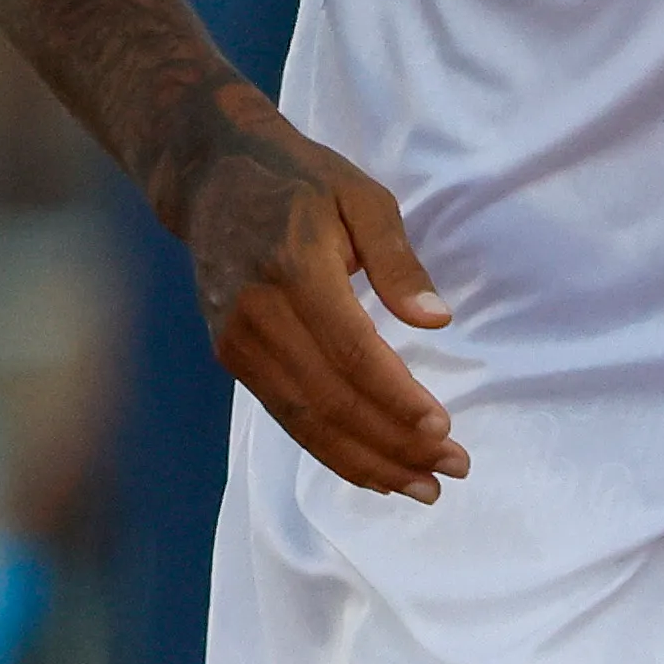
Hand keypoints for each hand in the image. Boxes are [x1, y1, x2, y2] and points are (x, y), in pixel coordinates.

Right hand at [167, 90, 464, 500]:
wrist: (210, 176)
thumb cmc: (299, 180)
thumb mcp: (359, 195)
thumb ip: (397, 259)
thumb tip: (436, 320)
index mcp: (294, 267)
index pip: (351, 352)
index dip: (397, 398)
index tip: (445, 430)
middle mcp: (258, 313)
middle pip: (331, 399)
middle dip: (395, 444)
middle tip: (454, 469)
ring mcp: (237, 340)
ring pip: (306, 419)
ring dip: (368, 461)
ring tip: (423, 488)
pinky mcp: (231, 356)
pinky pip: (286, 415)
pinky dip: (331, 450)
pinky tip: (373, 469)